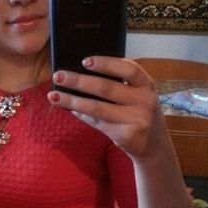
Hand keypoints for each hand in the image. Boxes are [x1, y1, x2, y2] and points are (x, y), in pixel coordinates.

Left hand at [47, 57, 168, 158]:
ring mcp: (135, 120)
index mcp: (147, 85)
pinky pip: (97, 122)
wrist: (155, 146)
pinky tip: (69, 109)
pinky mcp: (125, 136)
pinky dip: (81, 115)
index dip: (106, 63)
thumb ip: (120, 85)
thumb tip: (81, 73)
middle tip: (58, 76)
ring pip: (97, 108)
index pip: (128, 69)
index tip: (84, 61)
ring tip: (53, 96)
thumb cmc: (140, 113)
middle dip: (78, 81)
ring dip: (72, 101)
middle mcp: (144, 101)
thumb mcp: (138, 96)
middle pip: (106, 88)